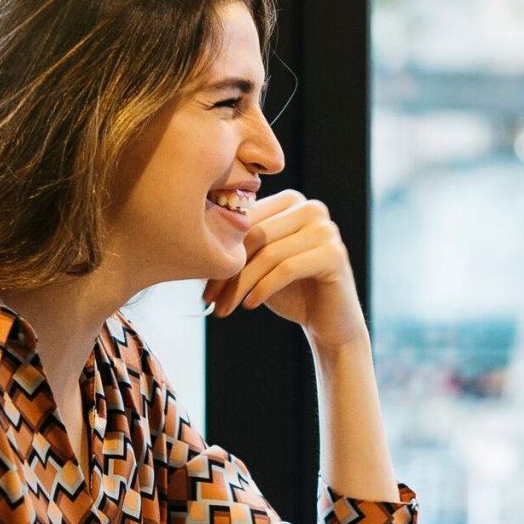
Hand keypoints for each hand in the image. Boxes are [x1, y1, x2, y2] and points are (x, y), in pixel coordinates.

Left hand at [205, 192, 365, 347]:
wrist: (329, 322)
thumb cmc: (289, 291)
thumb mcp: (258, 263)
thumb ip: (237, 246)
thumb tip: (189, 239)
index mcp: (291, 200)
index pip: (245, 219)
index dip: (219, 251)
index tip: (203, 285)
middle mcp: (311, 208)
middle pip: (255, 235)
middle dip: (228, 271)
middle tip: (209, 299)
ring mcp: (327, 229)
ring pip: (268, 254)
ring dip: (240, 285)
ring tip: (225, 308)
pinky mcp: (335, 254)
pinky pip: (287, 268)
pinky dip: (263, 288)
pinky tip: (250, 305)